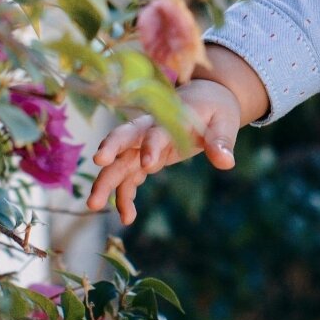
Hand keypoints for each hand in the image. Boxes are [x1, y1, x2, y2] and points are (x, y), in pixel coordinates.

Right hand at [85, 78, 242, 223]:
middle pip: (124, 138)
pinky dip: (124, 197)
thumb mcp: (224, 122)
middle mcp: (150, 130)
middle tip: (97, 164)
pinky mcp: (143, 159)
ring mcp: (143, 146)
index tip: (148, 165)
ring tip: (93, 205)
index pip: (157, 131)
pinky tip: (127, 218)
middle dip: (110, 150)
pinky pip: (128, 179)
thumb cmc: (214, 110)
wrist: (204, 101)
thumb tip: (226, 161)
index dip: (151, 146)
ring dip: (106, 182)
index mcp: (170, 118)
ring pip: (119, 162)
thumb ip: (221, 141)